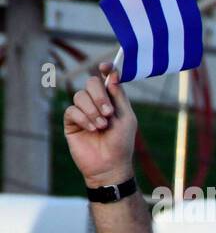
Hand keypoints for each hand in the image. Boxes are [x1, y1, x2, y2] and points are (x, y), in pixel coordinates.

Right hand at [63, 63, 136, 187]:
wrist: (109, 166)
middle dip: (99, 96)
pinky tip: (92, 129)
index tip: (105, 67)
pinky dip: (83, 118)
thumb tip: (113, 75)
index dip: (106, 70)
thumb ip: (119, 97)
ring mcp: (83, 112)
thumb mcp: (126, 118)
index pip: (106, 79)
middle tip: (108, 112)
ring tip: (102, 126)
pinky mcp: (71, 122)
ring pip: (80, 96)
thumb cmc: (121, 144)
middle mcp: (96, 103)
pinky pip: (72, 110)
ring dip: (92, 110)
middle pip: (91, 83)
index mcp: (112, 101)